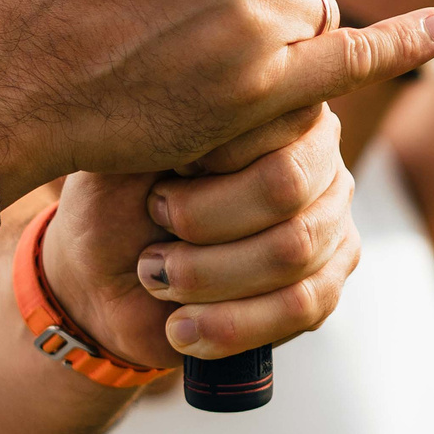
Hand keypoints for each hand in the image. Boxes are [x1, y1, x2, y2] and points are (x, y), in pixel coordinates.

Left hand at [46, 106, 359, 363]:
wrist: (104, 277)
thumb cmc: (118, 200)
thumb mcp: (132, 147)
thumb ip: (181, 118)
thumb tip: (217, 112)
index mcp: (279, 107)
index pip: (274, 118)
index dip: (208, 157)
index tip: (156, 179)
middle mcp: (318, 159)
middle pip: (285, 186)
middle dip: (202, 220)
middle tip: (155, 229)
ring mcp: (330, 223)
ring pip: (292, 252)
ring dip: (206, 275)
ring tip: (156, 278)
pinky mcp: (324, 286)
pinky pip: (300, 307)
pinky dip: (229, 323)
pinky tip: (181, 325)